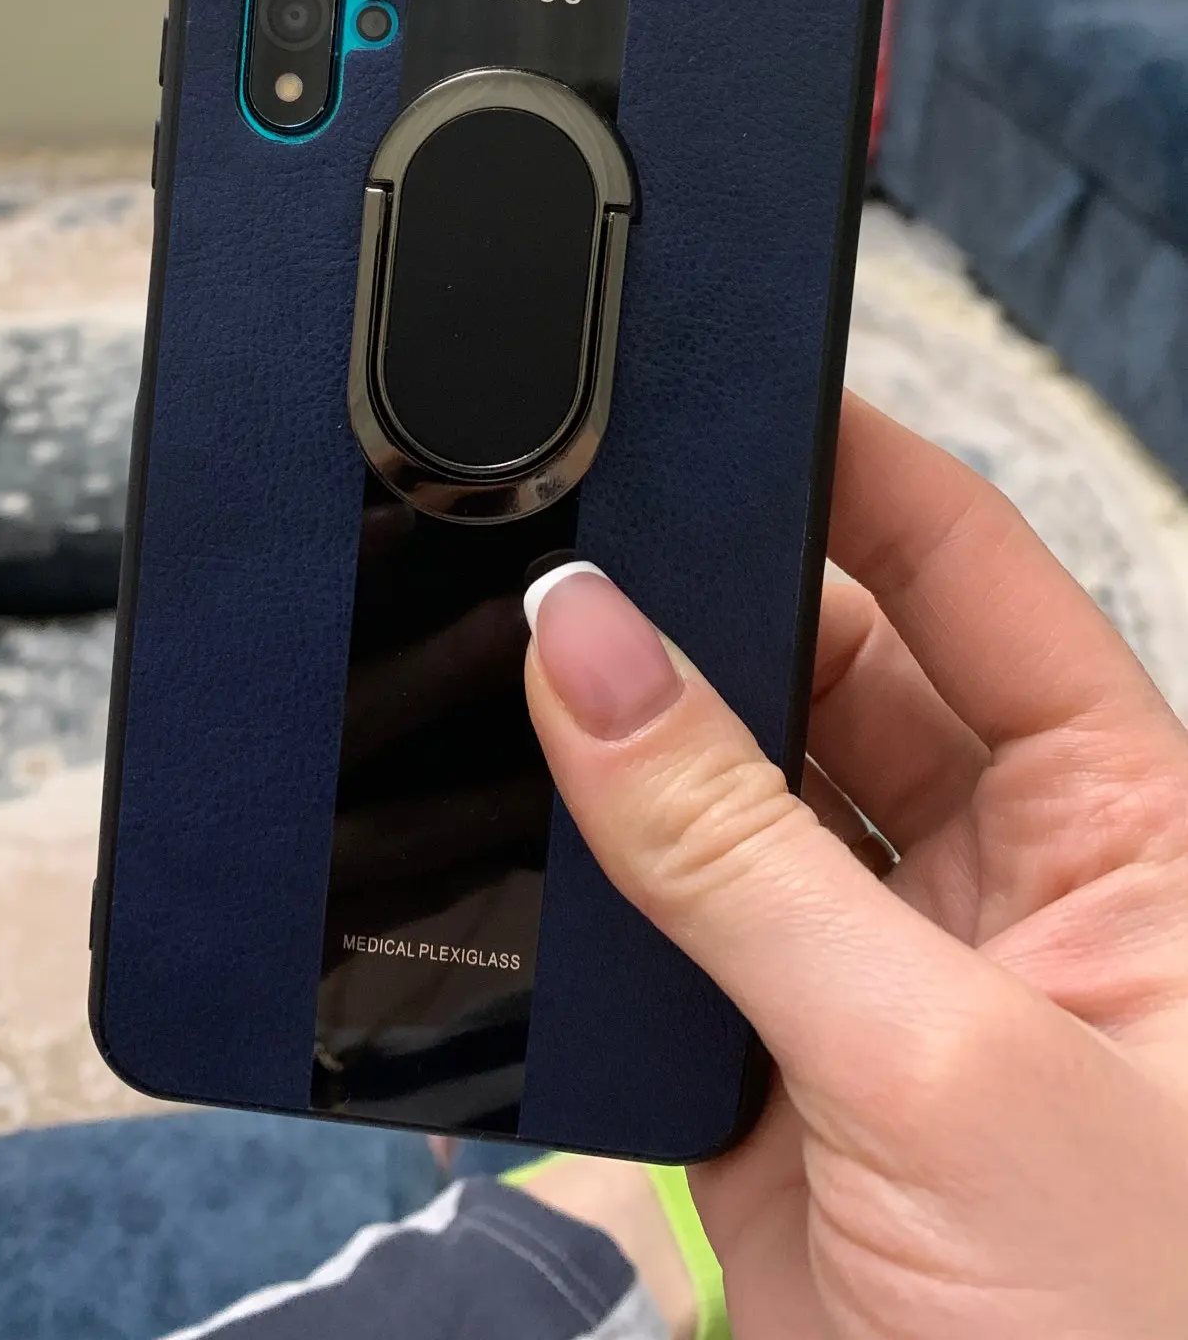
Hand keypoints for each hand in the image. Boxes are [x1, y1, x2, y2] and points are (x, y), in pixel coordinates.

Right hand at [524, 392, 1187, 1338]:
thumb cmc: (1129, 1332)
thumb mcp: (938, 1065)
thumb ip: (736, 851)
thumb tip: (588, 650)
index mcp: (1123, 820)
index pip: (970, 577)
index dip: (855, 469)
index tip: (724, 391)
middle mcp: (1001, 873)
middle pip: (822, 672)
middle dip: (700, 616)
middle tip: (569, 561)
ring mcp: (872, 971)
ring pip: (722, 799)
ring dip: (624, 760)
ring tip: (516, 690)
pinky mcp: (769, 1071)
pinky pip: (653, 932)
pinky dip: (577, 900)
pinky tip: (510, 850)